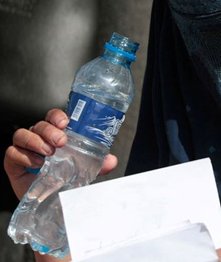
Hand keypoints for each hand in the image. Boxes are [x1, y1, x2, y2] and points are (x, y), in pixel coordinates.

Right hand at [3, 109, 117, 199]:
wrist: (49, 202)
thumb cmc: (64, 180)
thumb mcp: (83, 171)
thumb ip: (97, 164)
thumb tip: (111, 160)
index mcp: (55, 135)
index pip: (52, 117)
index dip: (57, 116)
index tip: (65, 122)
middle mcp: (38, 139)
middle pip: (39, 125)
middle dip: (50, 130)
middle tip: (61, 142)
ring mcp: (24, 150)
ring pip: (22, 134)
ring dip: (36, 141)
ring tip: (49, 153)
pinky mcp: (13, 163)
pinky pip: (12, 153)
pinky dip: (23, 156)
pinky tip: (36, 163)